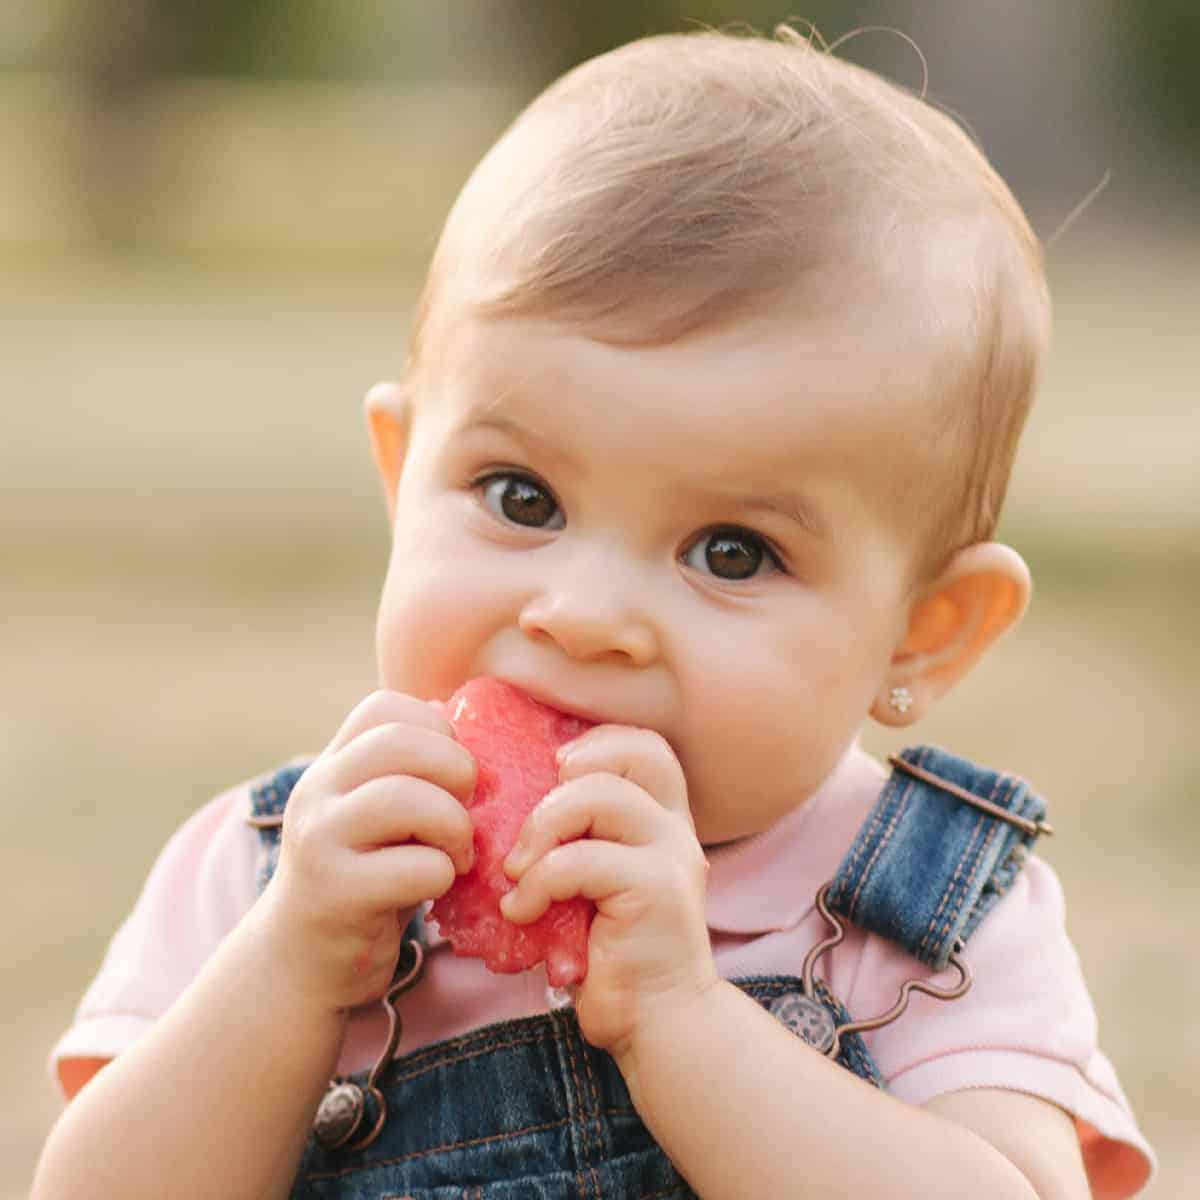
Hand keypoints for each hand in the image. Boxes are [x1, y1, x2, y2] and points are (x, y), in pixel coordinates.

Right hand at [257, 690, 475, 1012]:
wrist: (299, 962)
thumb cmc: (363, 878)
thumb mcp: (376, 815)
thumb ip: (409, 774)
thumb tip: (475, 736)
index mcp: (331, 765)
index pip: (385, 707)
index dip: (436, 730)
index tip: (448, 774)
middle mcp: (317, 793)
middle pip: (401, 743)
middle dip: (456, 769)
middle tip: (466, 808)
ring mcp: (321, 842)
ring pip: (409, 799)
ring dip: (455, 825)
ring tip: (456, 852)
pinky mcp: (337, 895)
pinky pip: (419, 867)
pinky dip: (444, 874)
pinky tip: (436, 886)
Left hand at [499, 725, 716, 1056]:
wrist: (655, 1023)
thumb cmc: (608, 953)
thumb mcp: (588, 881)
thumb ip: (571, 838)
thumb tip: (499, 803)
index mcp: (661, 818)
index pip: (645, 744)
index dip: (595, 744)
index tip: (550, 778)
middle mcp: (674, 827)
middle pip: (630, 752)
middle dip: (563, 775)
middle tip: (531, 826)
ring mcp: (671, 854)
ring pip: (598, 796)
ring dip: (541, 829)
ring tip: (516, 872)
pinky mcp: (656, 890)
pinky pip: (581, 860)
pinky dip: (539, 882)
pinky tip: (522, 911)